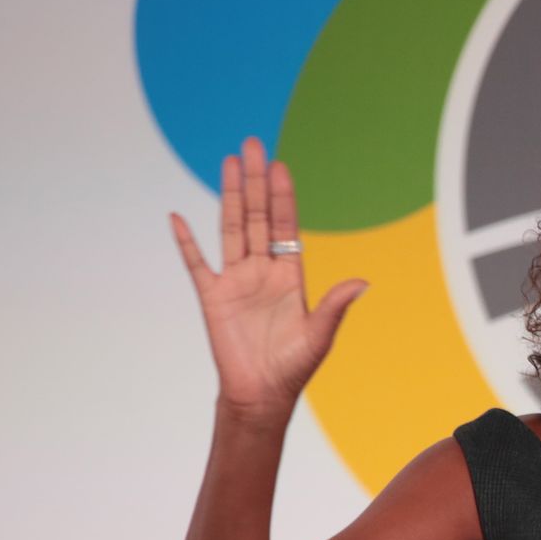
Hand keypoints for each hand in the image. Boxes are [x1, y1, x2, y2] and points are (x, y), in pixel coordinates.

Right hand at [170, 137, 366, 420]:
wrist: (262, 394)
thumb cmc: (293, 367)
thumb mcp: (319, 335)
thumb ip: (335, 306)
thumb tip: (363, 282)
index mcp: (290, 276)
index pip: (286, 226)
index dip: (283, 197)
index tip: (280, 166)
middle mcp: (262, 271)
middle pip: (258, 217)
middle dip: (256, 182)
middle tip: (251, 145)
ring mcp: (235, 280)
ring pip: (231, 228)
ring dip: (230, 196)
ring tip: (229, 163)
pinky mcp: (212, 296)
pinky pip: (196, 263)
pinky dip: (186, 241)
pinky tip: (177, 217)